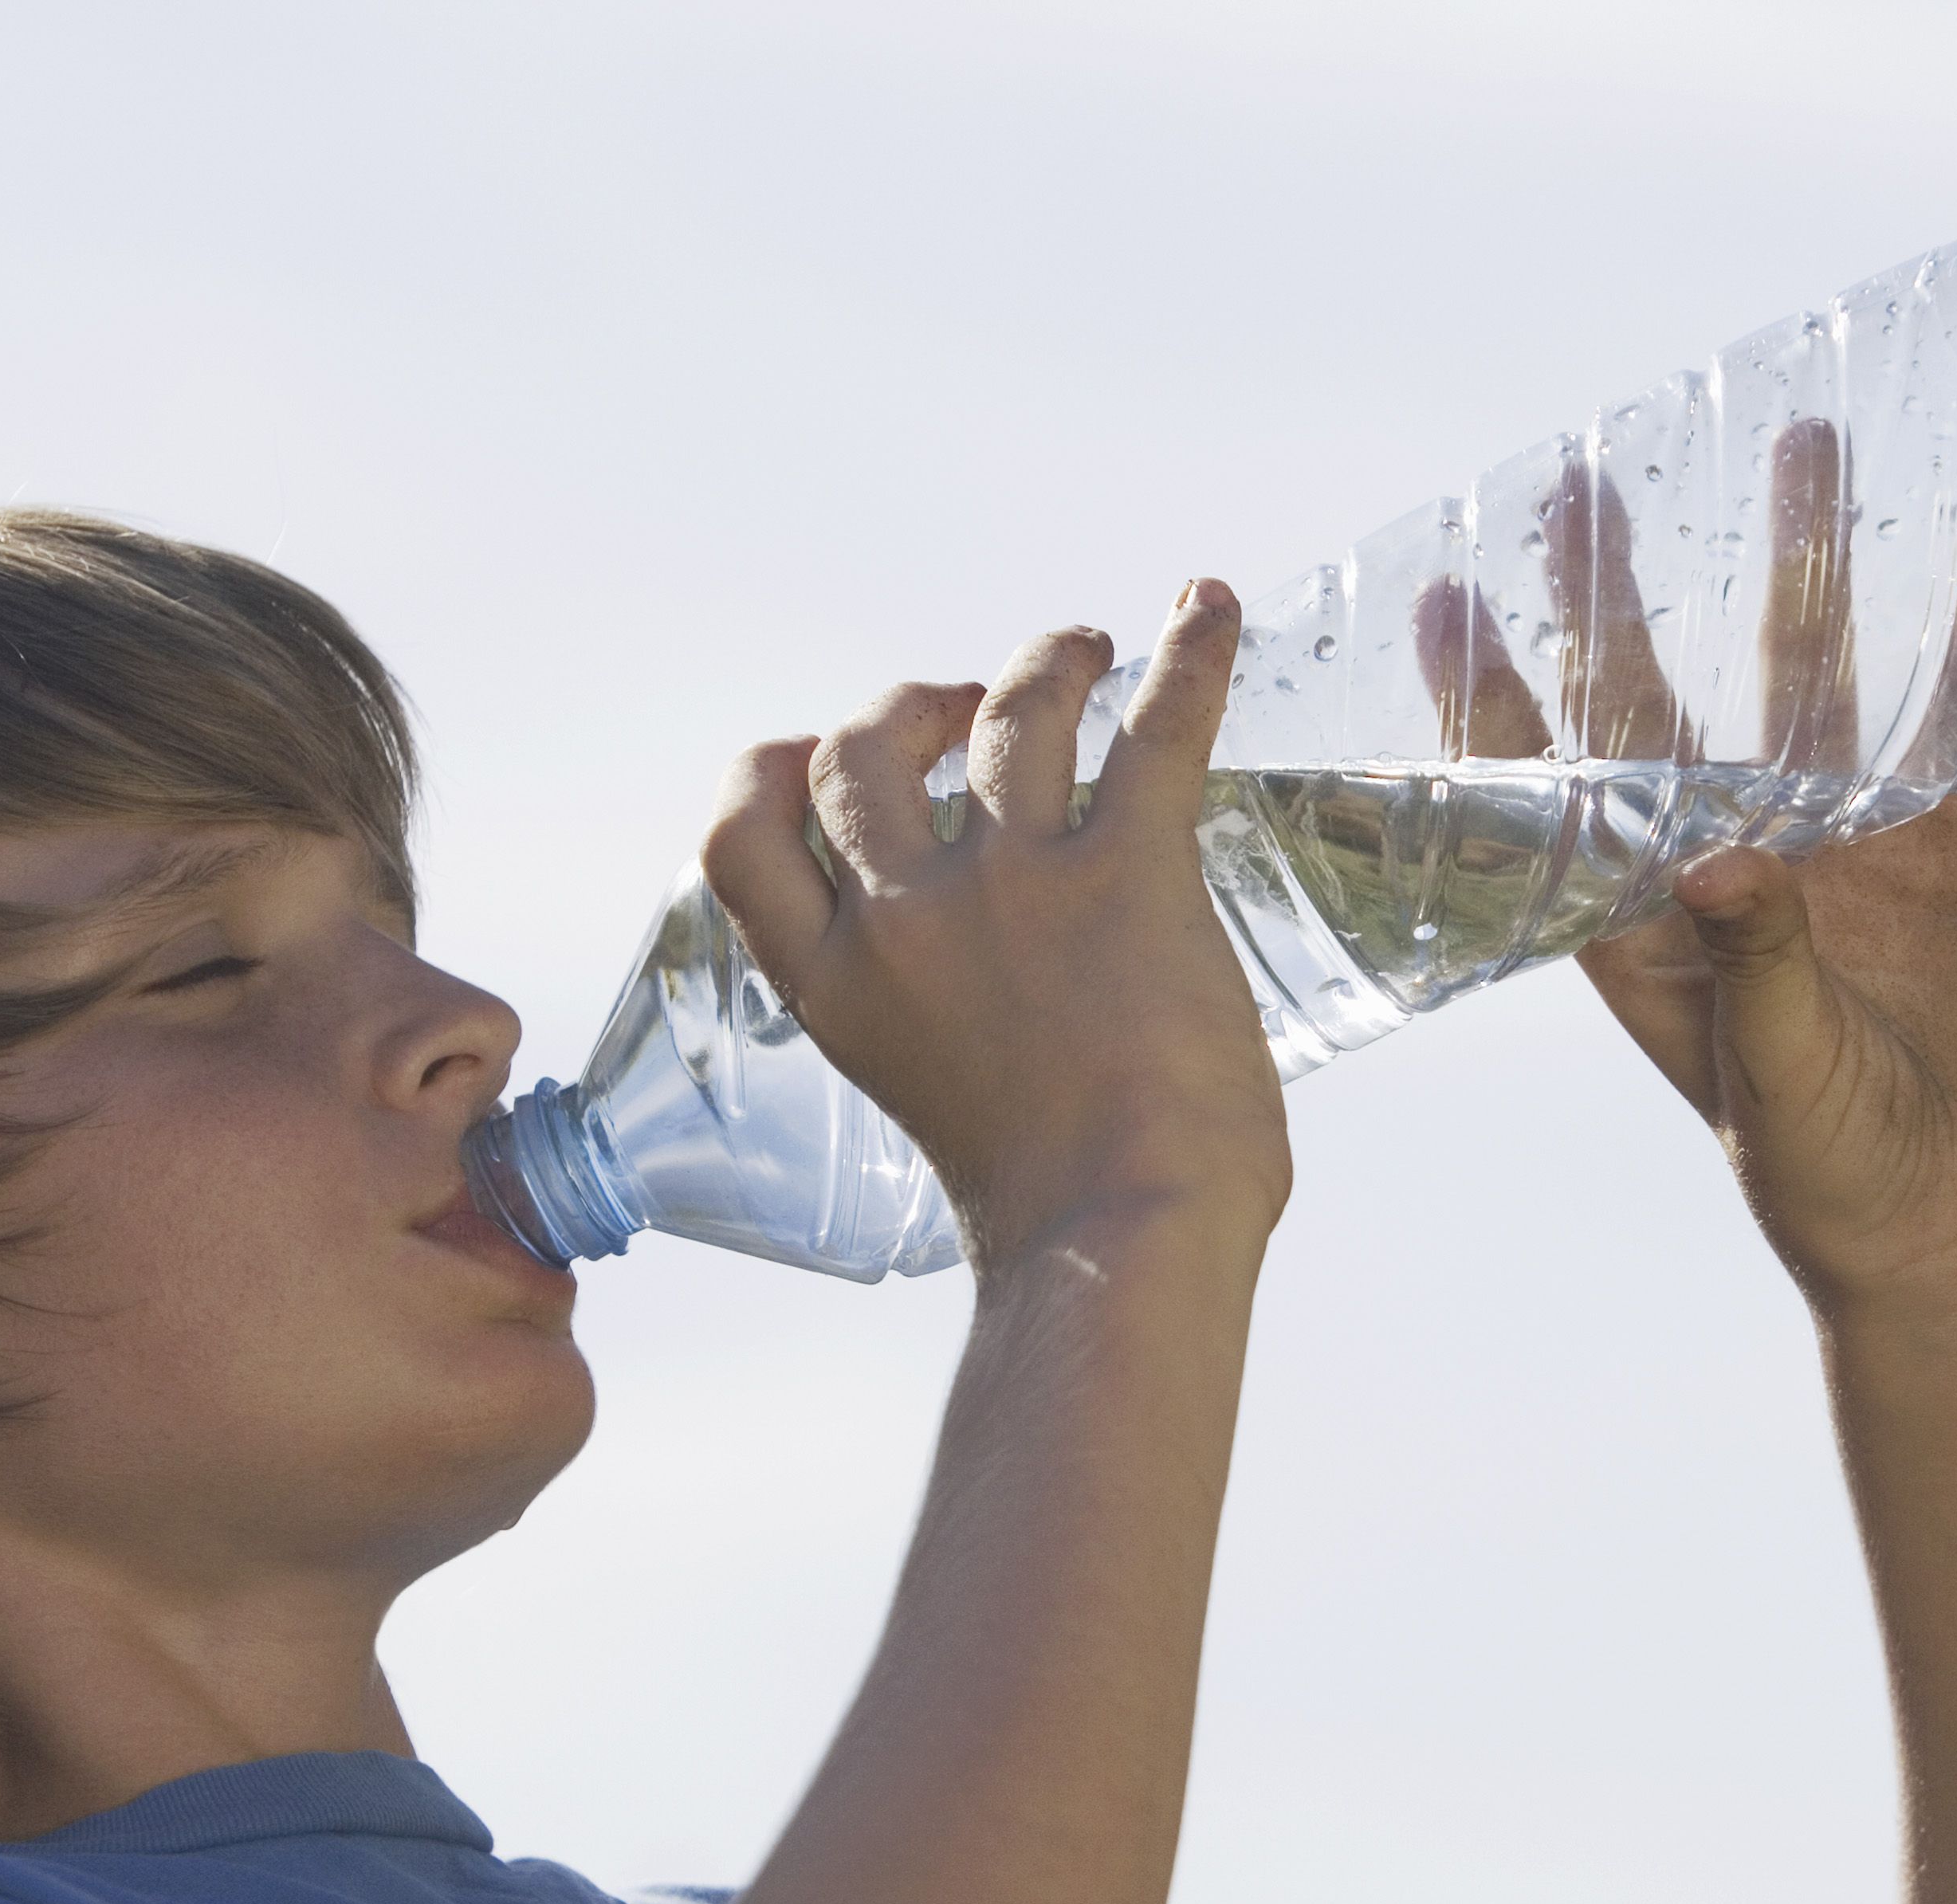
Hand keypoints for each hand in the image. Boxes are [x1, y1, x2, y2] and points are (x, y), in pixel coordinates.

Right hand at [700, 585, 1288, 1274]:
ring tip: (1082, 652)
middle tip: (968, 706)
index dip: (769, 774)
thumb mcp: (934, 1108)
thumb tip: (1026, 1021)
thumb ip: (942, 1034)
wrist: (1119, 1244)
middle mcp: (904, 922)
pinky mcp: (1128, 871)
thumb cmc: (1052, 1218)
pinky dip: (1192, 655)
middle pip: (860, 753)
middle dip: (905, 708)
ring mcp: (1012, 885)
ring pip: (1005, 713)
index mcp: (837, 990)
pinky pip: (1157, 725)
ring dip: (1041, 664)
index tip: (817, 751)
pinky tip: (1214, 607)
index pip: (743, 841)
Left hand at [1419, 424, 1956, 1315]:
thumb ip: (1756, 963)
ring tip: (1808, 450)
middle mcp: (1726, 871)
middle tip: (1595, 475)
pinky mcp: (1945, 867)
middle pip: (1664, 701)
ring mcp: (1839, 857)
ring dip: (1810, 573)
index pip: (1546, 789)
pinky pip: (1954, 737)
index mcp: (1645, 927)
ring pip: (1812, 686)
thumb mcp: (1775, 1078)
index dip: (1491, 694)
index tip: (1446, 590)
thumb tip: (1727, 856)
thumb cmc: (1830, 1187)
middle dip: (1629, 590)